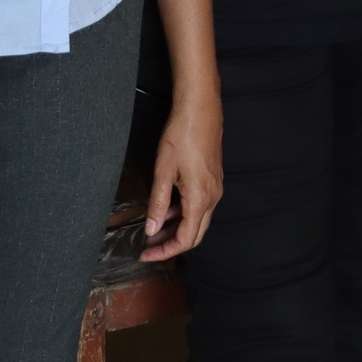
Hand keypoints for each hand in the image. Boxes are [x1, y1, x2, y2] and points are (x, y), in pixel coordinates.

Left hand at [141, 91, 222, 260]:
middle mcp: (213, 196)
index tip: (145, 253)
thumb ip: (158, 204)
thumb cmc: (182, 136)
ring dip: (177, 228)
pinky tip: (168, 208)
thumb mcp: (163, 171)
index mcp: (200, 198)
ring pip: (198, 219)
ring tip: (154, 229)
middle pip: (195, 234)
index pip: (186, 239)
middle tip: (148, 246)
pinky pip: (201, 204)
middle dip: (171, 244)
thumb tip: (152, 230)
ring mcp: (215, 186)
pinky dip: (184, 213)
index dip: (165, 251)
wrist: (200, 108)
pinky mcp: (214, 177)